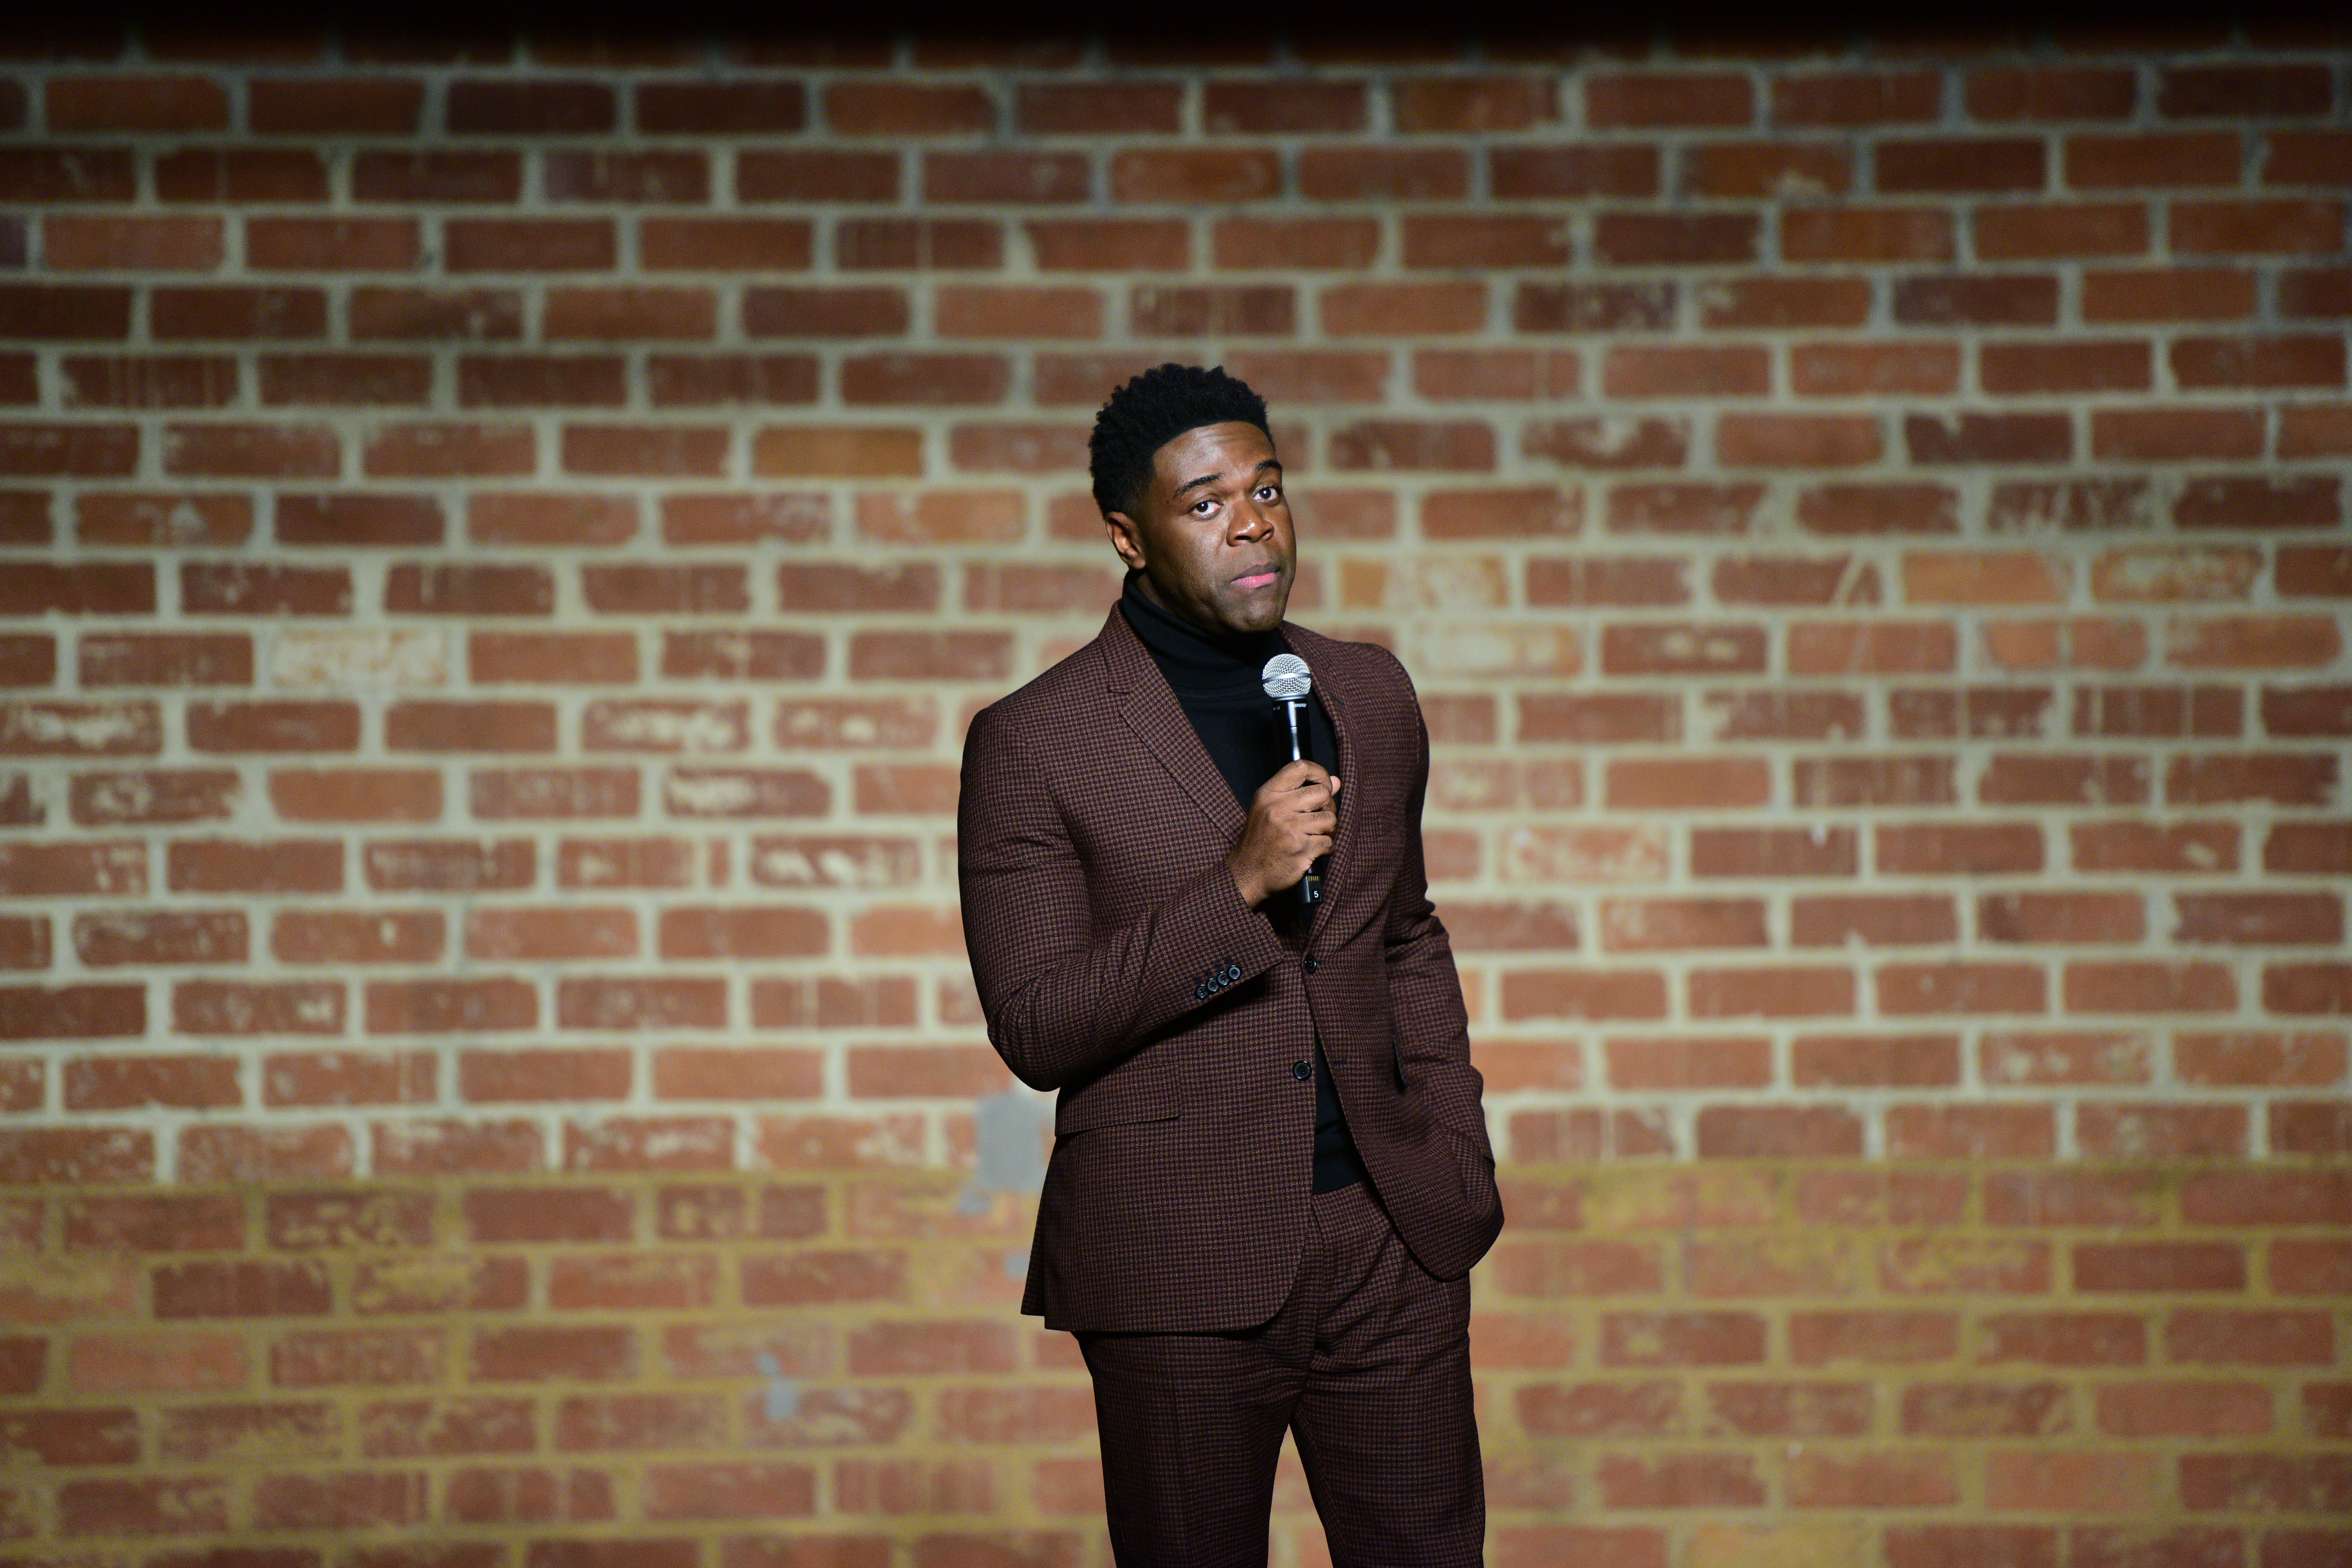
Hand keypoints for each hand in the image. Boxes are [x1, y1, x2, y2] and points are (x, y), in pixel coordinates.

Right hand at [1226, 760, 1340, 907]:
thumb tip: (1335, 781)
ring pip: (1330, 819)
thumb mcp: (1269, 810)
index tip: (1324, 784)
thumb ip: (1300, 793)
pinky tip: (1315, 850)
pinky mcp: (1302, 850)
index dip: (1319, 773)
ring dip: (1328, 829)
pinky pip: (1329, 842)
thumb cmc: (1260, 841)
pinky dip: (1327, 847)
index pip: (1300, 767)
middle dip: (1327, 807)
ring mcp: (1291, 829)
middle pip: (1322, 793)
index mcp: (1268, 794)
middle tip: (1319, 817)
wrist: (1247, 875)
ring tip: (1316, 835)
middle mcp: (1278, 808)